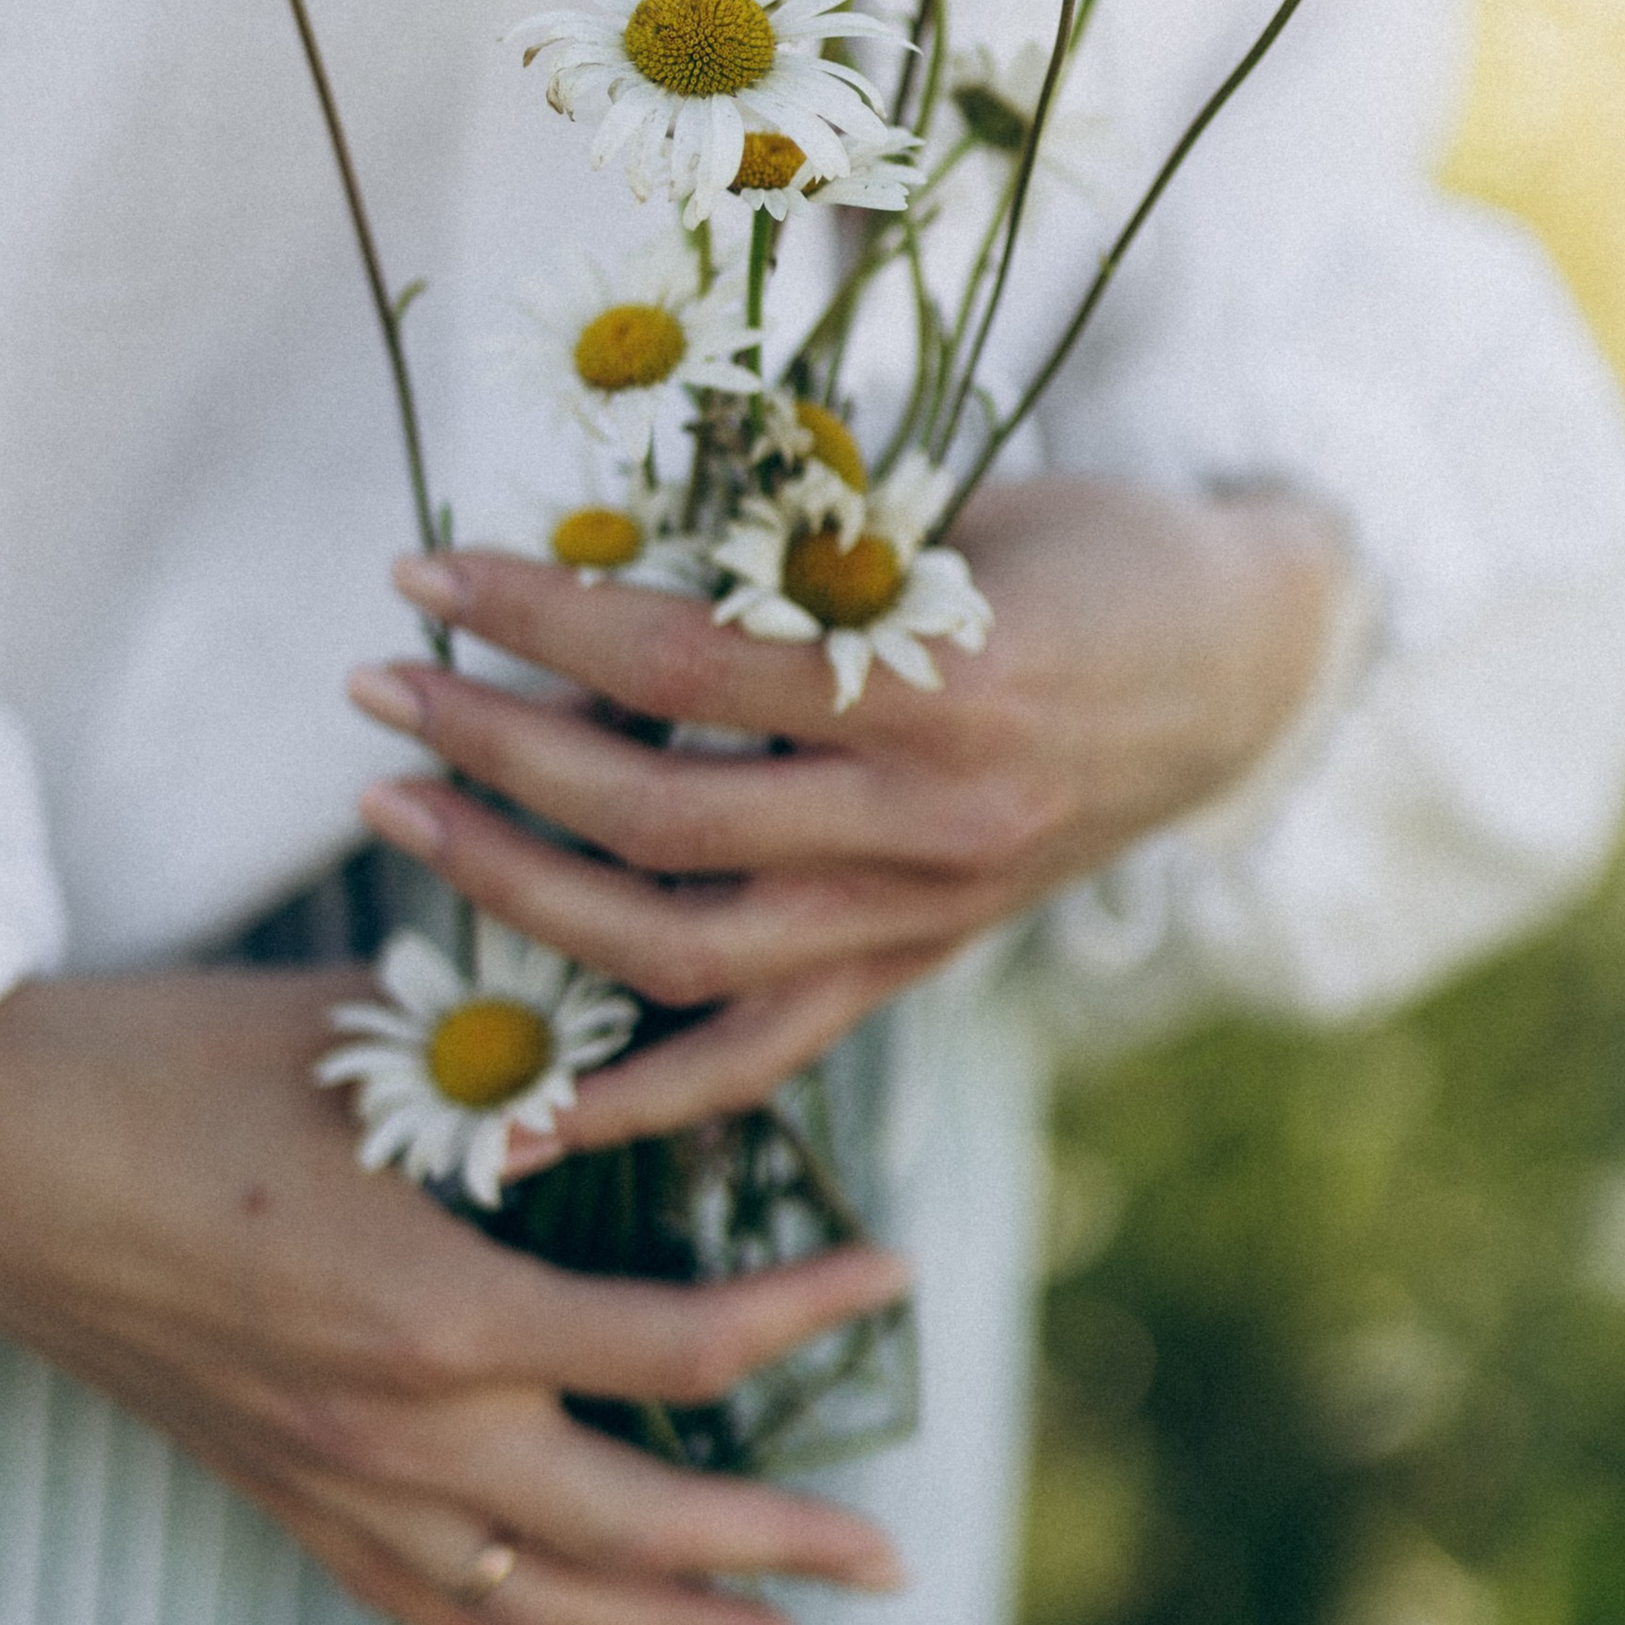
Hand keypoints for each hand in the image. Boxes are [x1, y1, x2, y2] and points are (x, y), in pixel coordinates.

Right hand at [0, 971, 908, 1624]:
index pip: (676, 1345)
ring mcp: (327, 1480)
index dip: (803, 1317)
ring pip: (535, 1604)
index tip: (897, 1274)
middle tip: (891, 1564)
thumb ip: (508, 1064)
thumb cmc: (161, 1065)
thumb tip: (640, 1038)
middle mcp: (398, 1429)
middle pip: (634, 1528)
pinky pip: (408, 1607)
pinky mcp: (267, 1491)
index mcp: (442, 1312)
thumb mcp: (360, 1041)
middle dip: (775, 1554)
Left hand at [352, 473, 1342, 1151]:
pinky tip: (518, 1114)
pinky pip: (758, 1059)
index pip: (688, 665)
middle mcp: (930, 825)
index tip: (424, 572)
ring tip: (404, 818)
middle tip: (379, 689)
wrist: (1246, 668)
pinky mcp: (917, 968)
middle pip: (658, 816)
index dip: (540, 618)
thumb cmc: (1093, 551)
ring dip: (519, 895)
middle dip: (492, 750)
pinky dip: (634, 1101)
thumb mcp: (961, 509)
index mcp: (944, 685)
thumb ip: (801, 549)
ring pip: (681, 953)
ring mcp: (922, 917)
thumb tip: (602, 545)